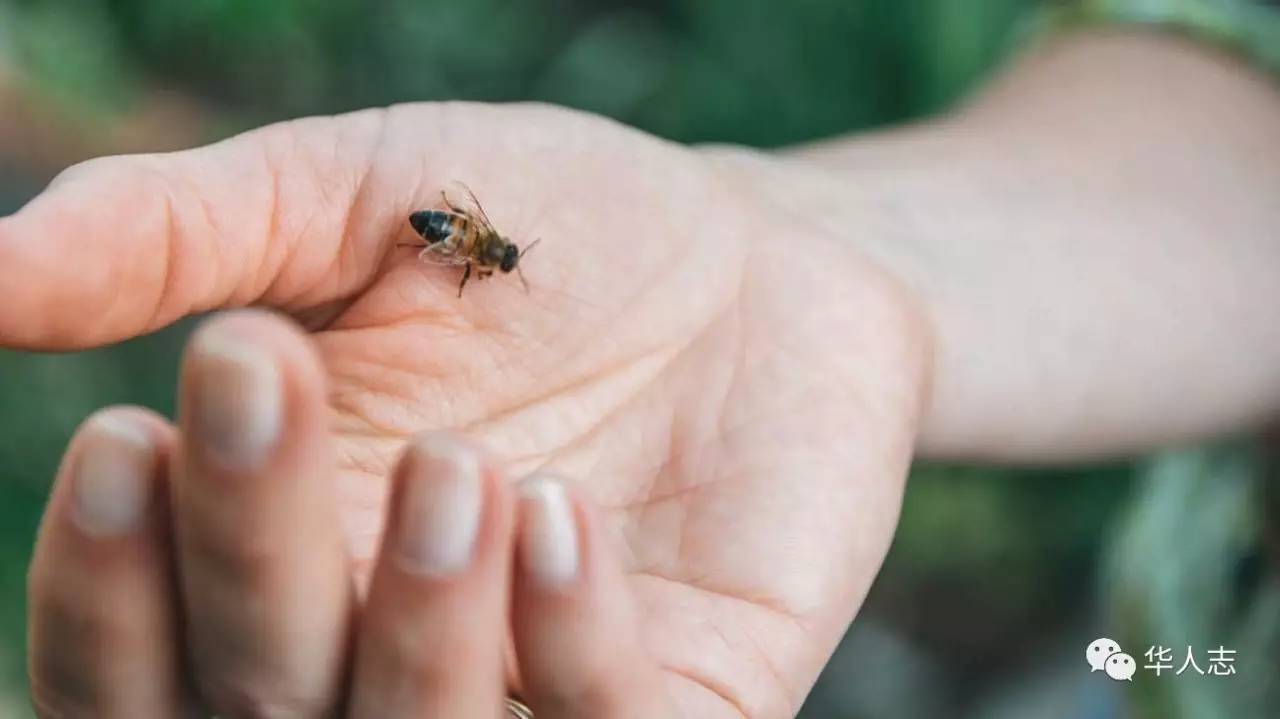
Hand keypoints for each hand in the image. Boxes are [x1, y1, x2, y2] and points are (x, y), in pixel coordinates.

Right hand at [11, 102, 929, 715]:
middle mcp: (401, 649)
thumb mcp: (349, 198)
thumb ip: (178, 235)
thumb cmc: (540, 226)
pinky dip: (566, 644)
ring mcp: (546, 684)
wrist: (753, 252)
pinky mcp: (693, 693)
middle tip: (263, 372)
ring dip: (411, 629)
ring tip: (457, 459)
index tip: (131, 432)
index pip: (144, 664)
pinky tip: (558, 514)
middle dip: (249, 561)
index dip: (109, 594)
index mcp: (292, 557)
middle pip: (267, 711)